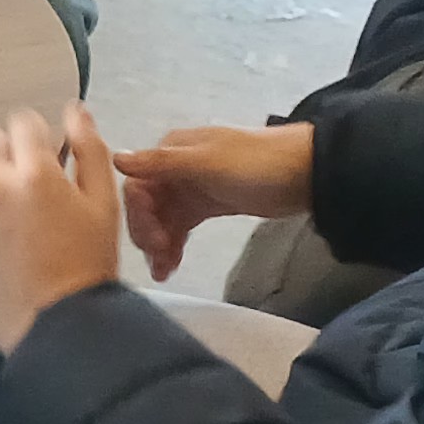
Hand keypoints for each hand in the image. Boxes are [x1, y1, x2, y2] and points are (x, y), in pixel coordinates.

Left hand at [0, 106, 124, 353]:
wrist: (57, 327)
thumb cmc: (88, 265)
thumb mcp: (104, 206)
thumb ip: (91, 151)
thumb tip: (75, 109)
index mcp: (37, 172)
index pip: (23, 122)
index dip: (34, 136)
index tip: (40, 155)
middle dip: (5, 149)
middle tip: (19, 178)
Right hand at [114, 123, 314, 283]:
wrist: (307, 171)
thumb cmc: (255, 164)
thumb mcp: (206, 163)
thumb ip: (161, 164)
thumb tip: (116, 158)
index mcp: (171, 151)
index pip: (138, 185)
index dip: (139, 216)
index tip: (154, 242)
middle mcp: (176, 168)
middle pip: (147, 205)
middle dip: (148, 234)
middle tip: (159, 262)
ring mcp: (193, 187)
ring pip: (163, 219)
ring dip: (159, 244)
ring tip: (164, 272)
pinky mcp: (209, 205)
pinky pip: (181, 226)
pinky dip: (175, 244)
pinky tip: (171, 266)